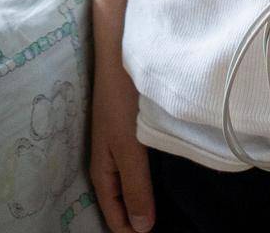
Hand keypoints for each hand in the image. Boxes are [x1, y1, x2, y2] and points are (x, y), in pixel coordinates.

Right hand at [89, 56, 155, 231]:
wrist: (120, 53)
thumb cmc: (122, 100)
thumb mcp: (128, 147)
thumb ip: (135, 187)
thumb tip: (141, 230)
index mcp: (102, 171)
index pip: (113, 215)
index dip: (129, 231)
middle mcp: (108, 161)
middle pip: (120, 201)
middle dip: (136, 217)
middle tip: (165, 226)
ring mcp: (119, 144)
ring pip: (130, 182)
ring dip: (143, 197)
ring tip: (167, 209)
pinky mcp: (130, 129)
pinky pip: (137, 163)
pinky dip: (148, 175)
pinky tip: (165, 175)